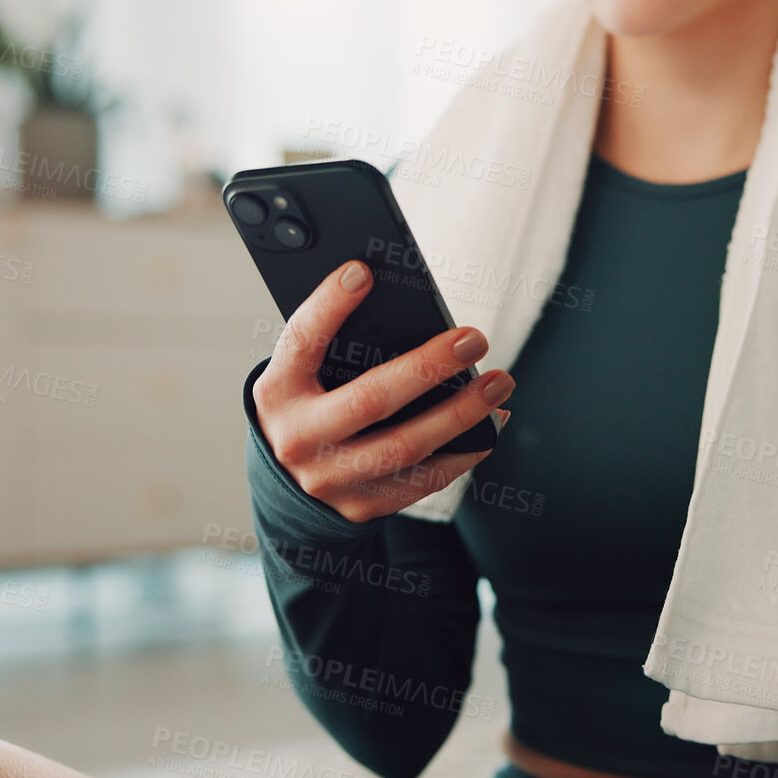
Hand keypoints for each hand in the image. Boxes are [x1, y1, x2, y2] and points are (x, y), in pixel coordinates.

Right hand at [252, 259, 515, 523]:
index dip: (328, 306)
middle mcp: (299, 438)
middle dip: (427, 368)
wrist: (285, 484)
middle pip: (370, 401)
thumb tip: (405, 310)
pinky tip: (491, 426)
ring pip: (406, 447)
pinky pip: (423, 481)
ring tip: (498, 383)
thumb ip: (336, 344)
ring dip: (461, 414)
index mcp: (279, 392)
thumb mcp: (301, 374)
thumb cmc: (307, 406)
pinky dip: (464, 452)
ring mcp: (329, 479)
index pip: (301, 341)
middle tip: (473, 340)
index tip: (361, 272)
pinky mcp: (362, 505)